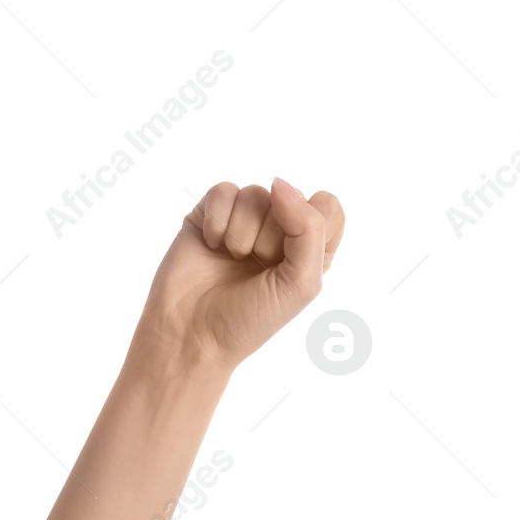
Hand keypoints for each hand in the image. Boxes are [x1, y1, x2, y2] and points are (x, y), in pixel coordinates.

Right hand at [136, 178, 344, 372]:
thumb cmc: (251, 318)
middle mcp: (279, 230)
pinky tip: (211, 245)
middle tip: (255, 268)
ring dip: (243, 232)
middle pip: (290, 198)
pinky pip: (224, 191)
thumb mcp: (301, 282)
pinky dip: (218, 220)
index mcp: (309, 247)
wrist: (192, 335)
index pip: (328, 207)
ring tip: (232, 259)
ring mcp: (243, 220)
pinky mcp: (210, 215)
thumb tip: (280, 183)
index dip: (311, 225)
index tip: (291, 257)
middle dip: (271, 238)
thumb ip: (308, 228)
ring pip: (256, 193)